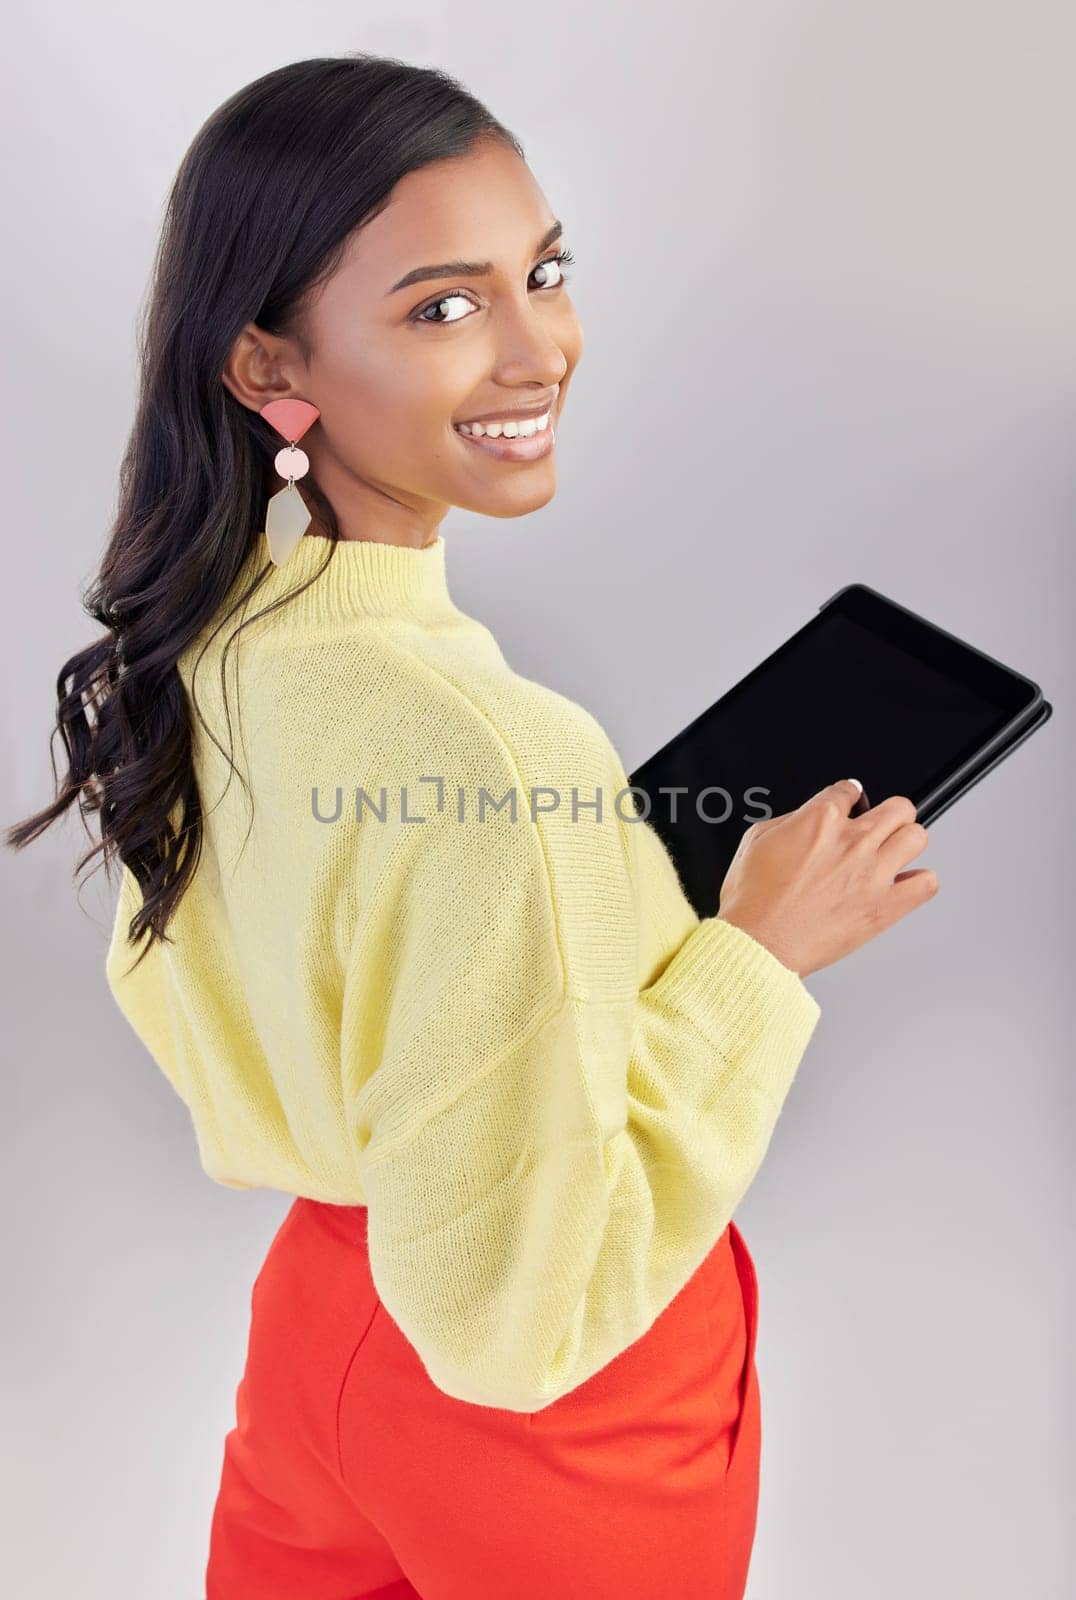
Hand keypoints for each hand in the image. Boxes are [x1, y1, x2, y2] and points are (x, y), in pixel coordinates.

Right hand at [716, 778, 937, 978]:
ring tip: (892, 853)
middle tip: (879, 827)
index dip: (849, 798)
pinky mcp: (884, 907)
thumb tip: (804, 818)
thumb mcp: (755, 841)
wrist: (758, 944)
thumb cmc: (752, 901)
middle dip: (889, 814)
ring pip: (917, 836)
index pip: (850, 790)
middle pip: (899, 807)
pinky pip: (927, 884)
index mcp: (820, 820)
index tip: (850, 806)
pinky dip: (920, 882)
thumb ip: (789, 821)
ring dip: (906, 842)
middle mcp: (853, 841)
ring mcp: (873, 874)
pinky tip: (904, 884)